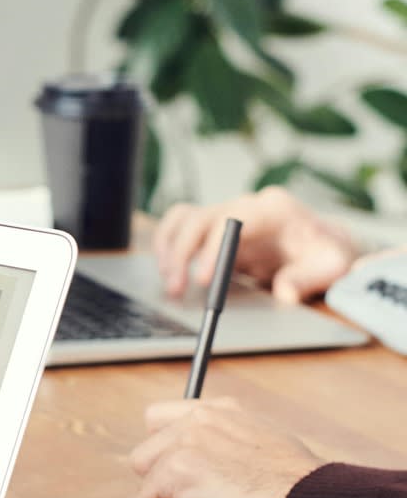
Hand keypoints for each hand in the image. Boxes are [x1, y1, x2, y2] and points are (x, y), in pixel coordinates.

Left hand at [127, 397, 322, 497]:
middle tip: (208, 496)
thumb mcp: (262, 443)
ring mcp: (186, 443)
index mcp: (219, 409)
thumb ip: (224, 440)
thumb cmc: (296, 488)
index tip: (191, 472)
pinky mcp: (177, 473)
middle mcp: (199, 419)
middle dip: (166, 480)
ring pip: (143, 479)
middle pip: (144, 453)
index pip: (156, 419)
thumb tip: (193, 454)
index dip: (165, 451)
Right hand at [153, 186, 357, 302]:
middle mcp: (245, 205)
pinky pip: (179, 225)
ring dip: (168, 249)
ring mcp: (226, 213)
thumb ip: (308, 278)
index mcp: (274, 209)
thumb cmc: (326, 254)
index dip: (212, 249)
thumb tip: (285, 293)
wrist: (322, 243)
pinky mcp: (213, 226)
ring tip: (168, 283)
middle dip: (181, 254)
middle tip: (175, 290)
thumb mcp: (330, 267)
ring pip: (183, 219)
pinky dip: (167, 245)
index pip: (231, 220)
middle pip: (199, 218)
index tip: (204, 281)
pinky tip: (166, 270)